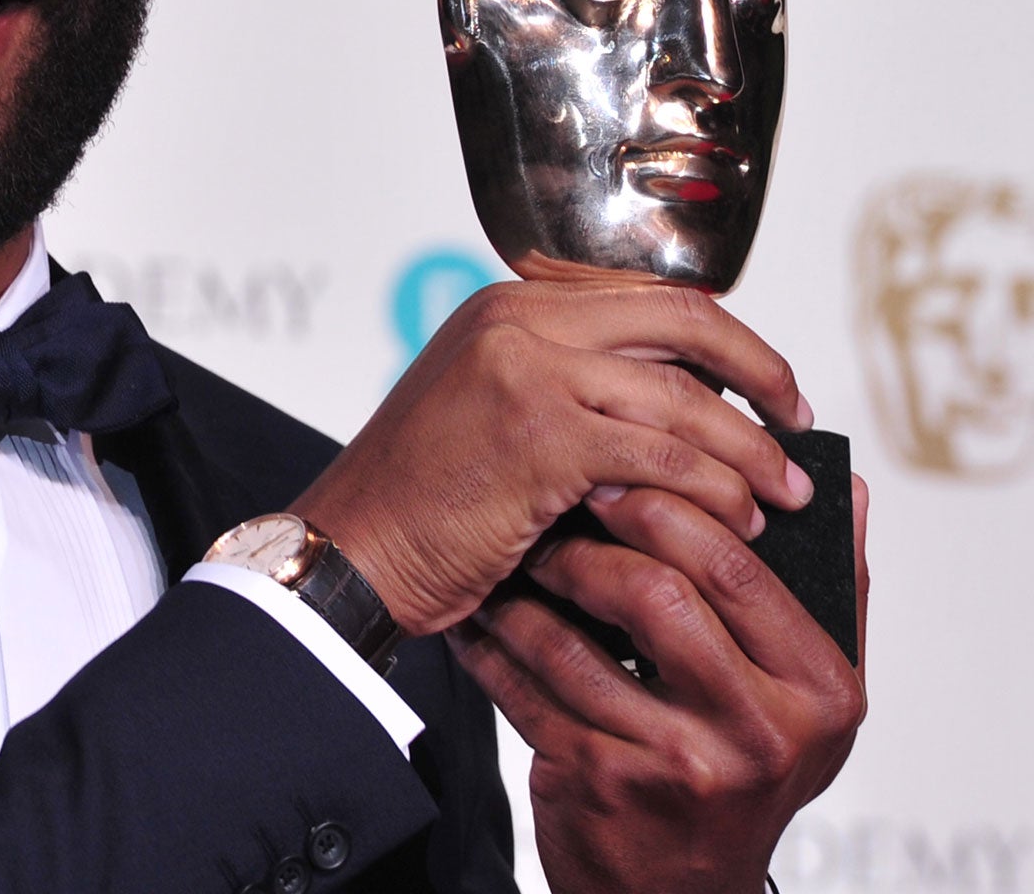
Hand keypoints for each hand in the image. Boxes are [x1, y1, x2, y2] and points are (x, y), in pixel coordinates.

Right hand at [292, 281, 813, 633]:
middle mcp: (520, 319)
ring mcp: (529, 369)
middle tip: (800, 426)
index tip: (768, 388)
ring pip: (684, 401)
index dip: (728, 342)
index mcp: (510, 305)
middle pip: (684, 325)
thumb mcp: (491, 412)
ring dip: (750, 455)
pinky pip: (664, 458)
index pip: (651, 298)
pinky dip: (714, 493)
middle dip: (762, 377)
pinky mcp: (541, 433)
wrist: (351, 550)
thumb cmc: (420, 502)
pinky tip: (738, 524)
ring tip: (786, 497)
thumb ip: (568, 386)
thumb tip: (682, 405)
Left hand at [449, 477, 869, 893]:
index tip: (614, 473)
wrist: (684, 889)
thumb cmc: (744, 768)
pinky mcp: (603, 787)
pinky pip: (527, 692)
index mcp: (820, 689)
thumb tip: (845, 485)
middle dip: (591, 543)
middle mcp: (759, 732)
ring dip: (526, 594)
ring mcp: (678, 765)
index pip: (739, 569)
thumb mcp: (812, 694)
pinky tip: (480, 621)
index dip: (668, 507)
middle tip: (551, 511)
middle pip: (657, 596)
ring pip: (575, 644)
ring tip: (507, 562)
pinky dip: (492, 649)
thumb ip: (832, 591)